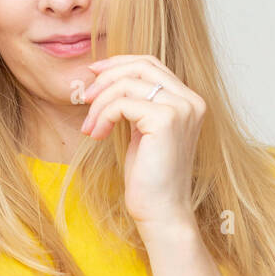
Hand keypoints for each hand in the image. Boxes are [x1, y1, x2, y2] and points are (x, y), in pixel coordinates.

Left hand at [79, 53, 205, 233]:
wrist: (161, 212)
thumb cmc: (149, 179)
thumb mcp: (142, 133)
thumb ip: (135, 105)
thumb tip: (107, 79)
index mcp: (188, 101)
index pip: (151, 65)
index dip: (119, 64)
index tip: (93, 74)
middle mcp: (190, 101)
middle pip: (141, 66)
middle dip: (107, 78)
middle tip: (84, 97)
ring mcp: (181, 109)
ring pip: (127, 84)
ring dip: (100, 103)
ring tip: (90, 127)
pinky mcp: (165, 120)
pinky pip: (122, 103)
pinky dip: (103, 116)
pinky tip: (97, 135)